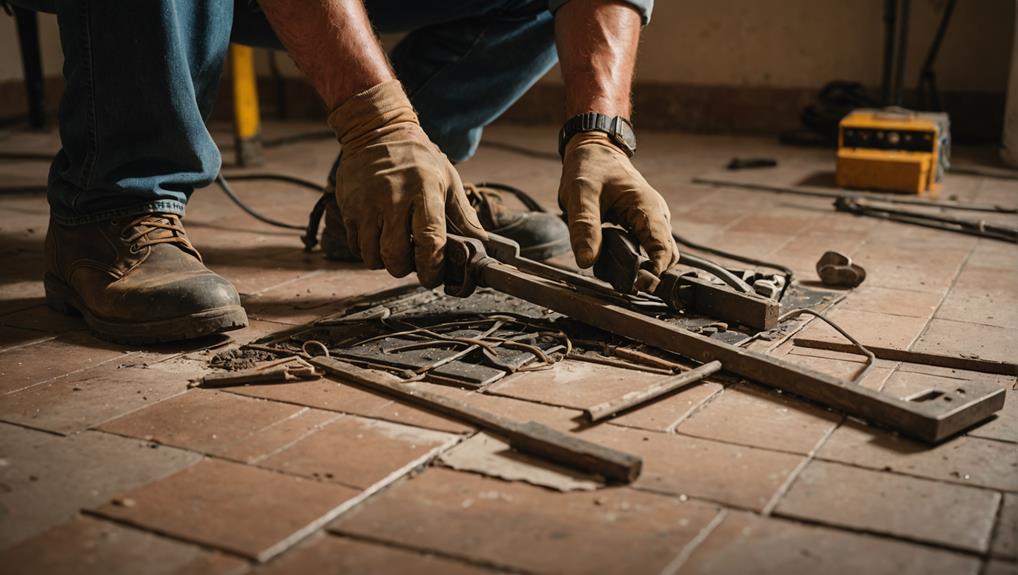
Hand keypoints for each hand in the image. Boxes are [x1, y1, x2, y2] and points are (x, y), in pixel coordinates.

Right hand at [328, 80, 486, 287]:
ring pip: (372, 256)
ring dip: (385, 261)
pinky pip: (355, 246)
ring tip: (395, 247)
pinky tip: (379, 237)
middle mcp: (393, 198)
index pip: (429, 240)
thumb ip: (464, 215)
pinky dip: (368, 250)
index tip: (432, 276)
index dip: (431, 266)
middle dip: (406, 268)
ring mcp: (367, 204)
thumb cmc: (418, 158)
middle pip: (396, 256)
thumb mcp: (448, 179)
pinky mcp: (348, 208)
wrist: (377, 131)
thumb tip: (482, 243)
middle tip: (413, 261)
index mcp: (424, 190)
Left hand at [558, 133, 677, 273]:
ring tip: (617, 275)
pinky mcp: (641, 224)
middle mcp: (655, 214)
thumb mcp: (580, 193)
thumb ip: (584, 226)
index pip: (663, 248)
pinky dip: (635, 259)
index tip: (640, 284)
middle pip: (666, 255)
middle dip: (651, 273)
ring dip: (642, 267)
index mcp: (646, 206)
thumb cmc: (589, 167)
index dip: (656, 270)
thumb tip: (587, 261)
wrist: (593, 150)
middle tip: (625, 285)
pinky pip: (646, 247)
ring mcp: (650, 220)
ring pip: (657, 252)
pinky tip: (615, 263)